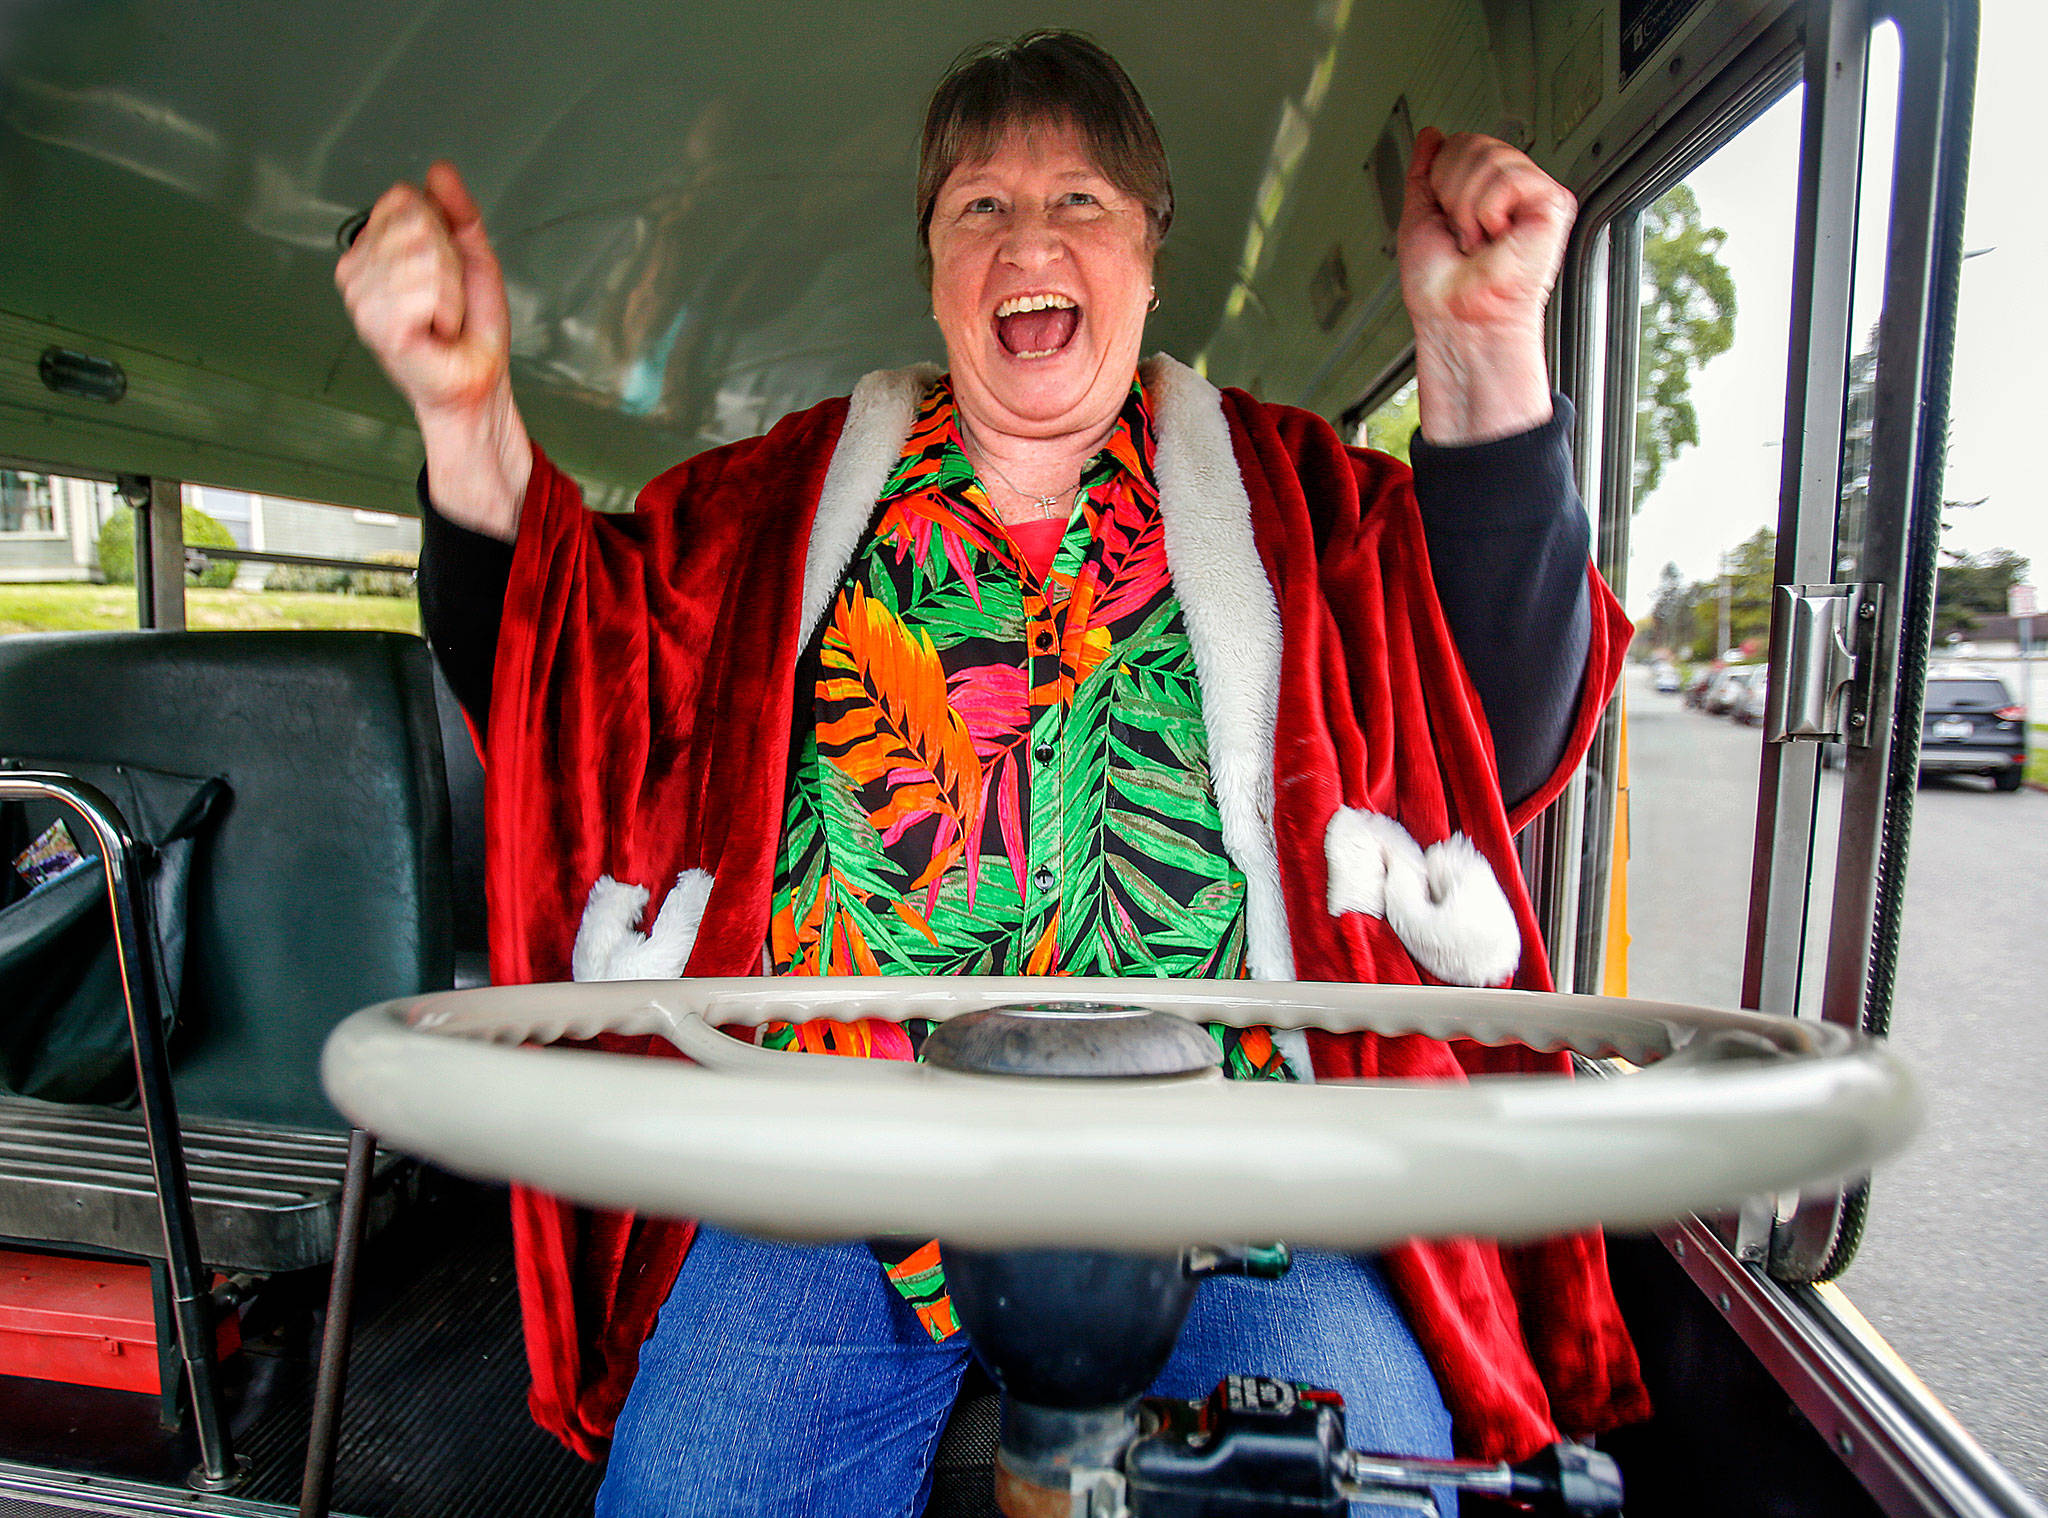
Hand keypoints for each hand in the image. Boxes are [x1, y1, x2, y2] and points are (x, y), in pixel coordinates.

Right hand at [335, 161, 528, 537]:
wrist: (477, 381)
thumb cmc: (471, 328)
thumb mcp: (473, 256)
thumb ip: (458, 211)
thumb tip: (440, 170)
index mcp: (375, 249)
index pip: (403, 197)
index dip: (441, 228)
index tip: (446, 268)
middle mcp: (358, 270)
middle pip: (414, 221)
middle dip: (449, 260)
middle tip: (447, 297)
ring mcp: (362, 298)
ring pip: (422, 253)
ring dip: (450, 289)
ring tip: (443, 315)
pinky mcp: (377, 324)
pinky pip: (423, 285)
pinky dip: (445, 308)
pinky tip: (436, 329)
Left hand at [1396, 129, 1575, 444]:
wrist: (1453, 317)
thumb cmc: (1439, 287)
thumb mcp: (1418, 215)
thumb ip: (1425, 171)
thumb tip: (1431, 136)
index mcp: (1484, 190)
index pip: (1462, 143)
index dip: (1440, 178)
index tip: (1445, 220)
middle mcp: (1512, 190)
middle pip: (1473, 143)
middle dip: (1451, 192)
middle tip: (1462, 234)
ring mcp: (1534, 195)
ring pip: (1489, 159)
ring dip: (1467, 209)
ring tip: (1477, 240)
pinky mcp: (1553, 205)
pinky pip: (1509, 179)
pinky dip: (1488, 212)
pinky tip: (1496, 237)